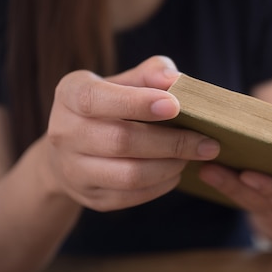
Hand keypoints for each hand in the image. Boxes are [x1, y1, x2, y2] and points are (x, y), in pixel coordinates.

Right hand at [44, 56, 219, 211]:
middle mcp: (63, 132)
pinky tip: (176, 171)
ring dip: (170, 166)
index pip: (97, 99)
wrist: (71, 149)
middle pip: (121, 141)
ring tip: (193, 156)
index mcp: (70, 94)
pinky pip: (131, 195)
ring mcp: (73, 170)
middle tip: (207, 142)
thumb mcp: (122, 81)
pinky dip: (161, 185)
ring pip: (128, 174)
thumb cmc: (109, 105)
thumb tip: (176, 79)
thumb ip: (150, 74)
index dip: (137, 103)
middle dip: (172, 142)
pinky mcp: (89, 197)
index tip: (175, 105)